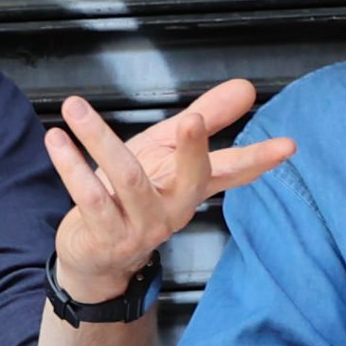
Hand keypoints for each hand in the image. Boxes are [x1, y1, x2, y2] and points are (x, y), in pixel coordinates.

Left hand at [44, 78, 293, 303]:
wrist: (94, 256)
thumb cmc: (130, 197)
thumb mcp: (165, 152)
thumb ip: (206, 120)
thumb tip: (246, 89)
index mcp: (190, 188)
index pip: (232, 172)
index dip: (260, 159)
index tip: (288, 146)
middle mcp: (173, 211)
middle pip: (191, 180)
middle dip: (191, 151)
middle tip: (191, 121)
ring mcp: (142, 228)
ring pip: (128, 179)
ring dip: (99, 139)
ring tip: (76, 108)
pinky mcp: (108, 238)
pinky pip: (91, 198)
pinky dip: (71, 166)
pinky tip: (58, 140)